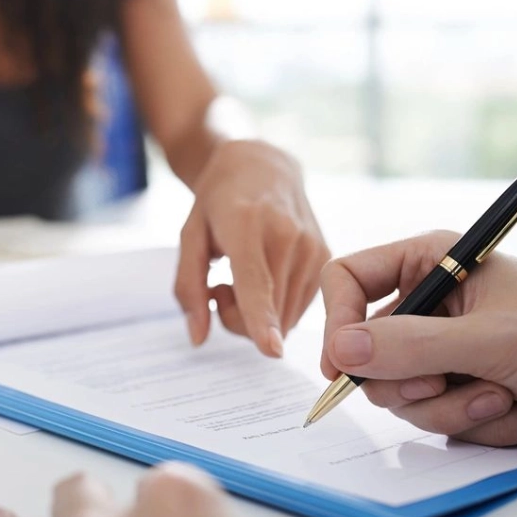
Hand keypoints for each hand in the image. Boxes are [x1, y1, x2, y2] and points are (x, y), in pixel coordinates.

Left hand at [175, 140, 329, 356]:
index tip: (272, 350)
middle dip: (236, 318)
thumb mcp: (189, 236)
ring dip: (258, 315)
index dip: (261, 319)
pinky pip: (298, 309)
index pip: (255, 282)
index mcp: (247, 225)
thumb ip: (189, 287)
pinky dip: (277, 306)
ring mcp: (313, 247)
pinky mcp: (327, 258)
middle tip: (221, 286)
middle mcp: (289, 236)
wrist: (263, 166)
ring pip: (285, 320)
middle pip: (266, 314)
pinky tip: (266, 276)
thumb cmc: (219, 201)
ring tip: (244, 276)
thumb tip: (198, 338)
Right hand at [321, 230, 516, 445]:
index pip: (348, 278)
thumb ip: (414, 345)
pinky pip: (432, 414)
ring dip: (453, 406)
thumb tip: (341, 351)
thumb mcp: (491, 340)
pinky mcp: (454, 384)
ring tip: (503, 396)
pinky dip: (475, 420)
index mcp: (431, 262)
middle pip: (368, 346)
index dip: (337, 318)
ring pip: (399, 390)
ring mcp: (439, 347)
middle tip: (444, 383)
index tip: (341, 364)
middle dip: (412, 378)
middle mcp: (428, 302)